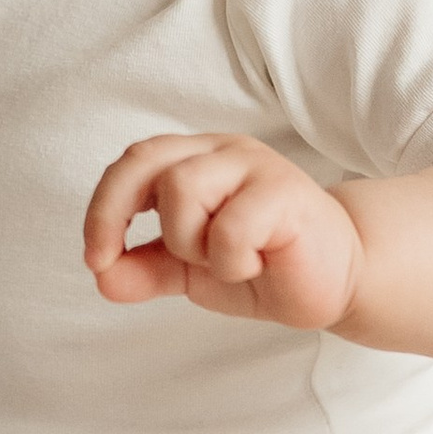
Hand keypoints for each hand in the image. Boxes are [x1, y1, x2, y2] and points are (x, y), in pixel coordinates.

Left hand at [84, 133, 364, 334]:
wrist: (337, 280)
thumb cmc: (264, 263)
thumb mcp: (190, 271)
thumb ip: (146, 269)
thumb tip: (102, 277)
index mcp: (195, 160)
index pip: (133, 163)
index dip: (102, 207)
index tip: (95, 257)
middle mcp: (221, 153)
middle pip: (145, 159)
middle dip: (113, 211)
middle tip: (112, 259)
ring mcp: (255, 167)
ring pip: (181, 188)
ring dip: (188, 243)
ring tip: (223, 262)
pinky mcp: (287, 192)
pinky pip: (231, 226)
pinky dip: (231, 261)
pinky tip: (255, 265)